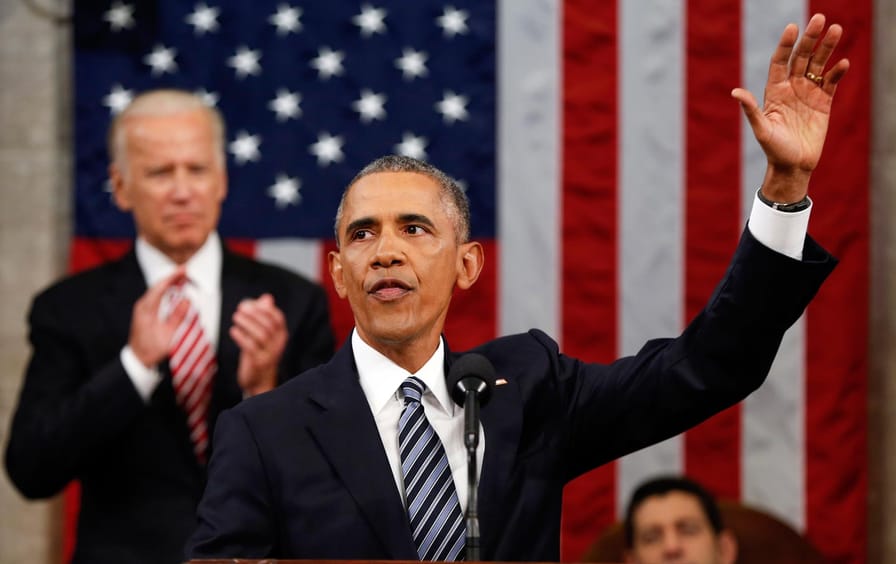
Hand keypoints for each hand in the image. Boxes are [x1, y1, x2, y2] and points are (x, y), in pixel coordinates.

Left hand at [128, 268, 188, 366]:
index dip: (174, 276)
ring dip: (170, 283)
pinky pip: (156, 295)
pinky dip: (166, 290)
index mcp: (147, 309)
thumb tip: (187, 299)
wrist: (137, 358)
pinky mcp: (144, 311)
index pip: (161, 287)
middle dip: (173, 277)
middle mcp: (142, 305)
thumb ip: (178, 317)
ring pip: (157, 289)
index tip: (185, 269)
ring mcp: (142, 307)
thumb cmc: (153, 349)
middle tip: (187, 271)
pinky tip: (174, 289)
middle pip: (158, 285)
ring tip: (183, 277)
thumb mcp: (168, 335)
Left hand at [230, 293, 287, 396]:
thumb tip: (267, 298)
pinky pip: (251, 347)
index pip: (278, 319)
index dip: (265, 309)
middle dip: (254, 314)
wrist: (259, 382)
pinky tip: (233, 331)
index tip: (251, 303)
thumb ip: (264, 316)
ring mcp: (269, 355)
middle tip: (240, 308)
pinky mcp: (258, 363)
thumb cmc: (260, 354)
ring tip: (236, 317)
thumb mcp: (263, 335)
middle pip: (268, 325)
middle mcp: (278, 345)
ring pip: (261, 335)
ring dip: (247, 323)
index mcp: (281, 336)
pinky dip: (241, 337)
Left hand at [731, 13, 849, 202]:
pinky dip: (837, 72)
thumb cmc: (774, 150)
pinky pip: (831, 81)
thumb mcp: (762, 130)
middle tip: (820, 19)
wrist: (793, 166)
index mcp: (775, 91)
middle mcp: (791, 88)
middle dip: (810, 39)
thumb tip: (735, 92)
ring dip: (827, 48)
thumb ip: (751, 110)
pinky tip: (843, 63)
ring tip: (836, 30)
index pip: (780, 62)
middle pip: (801, 57)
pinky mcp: (824, 102)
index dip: (786, 45)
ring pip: (818, 64)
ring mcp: (808, 93)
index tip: (792, 28)